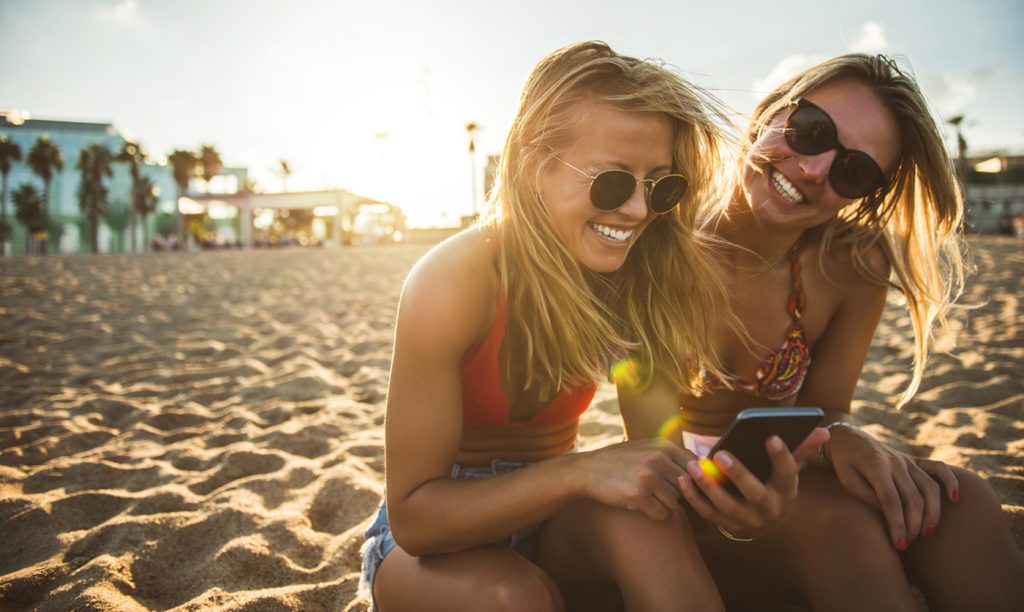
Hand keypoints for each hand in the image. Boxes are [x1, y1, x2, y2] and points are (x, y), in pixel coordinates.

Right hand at [577, 438, 696, 521]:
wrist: (588, 471)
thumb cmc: (621, 461)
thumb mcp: (647, 447)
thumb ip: (673, 454)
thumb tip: (706, 466)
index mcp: (664, 446)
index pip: (696, 467)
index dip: (694, 481)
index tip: (685, 487)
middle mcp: (658, 459)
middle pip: (687, 487)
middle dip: (677, 493)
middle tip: (658, 492)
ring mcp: (649, 477)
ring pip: (676, 502)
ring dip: (664, 504)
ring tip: (647, 497)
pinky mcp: (638, 496)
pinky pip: (662, 513)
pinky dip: (654, 513)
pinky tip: (640, 505)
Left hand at [676, 427, 828, 536]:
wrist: (768, 521)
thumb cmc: (776, 484)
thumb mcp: (790, 469)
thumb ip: (801, 447)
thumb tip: (823, 430)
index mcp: (786, 490)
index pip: (787, 472)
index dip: (781, 455)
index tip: (771, 436)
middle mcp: (769, 507)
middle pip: (755, 493)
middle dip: (738, 474)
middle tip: (721, 454)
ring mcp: (748, 520)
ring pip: (727, 505)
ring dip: (708, 486)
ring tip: (694, 465)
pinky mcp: (728, 524)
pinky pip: (708, 513)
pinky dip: (694, 497)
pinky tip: (683, 479)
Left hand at [825, 424, 959, 549]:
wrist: (849, 439)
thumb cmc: (845, 463)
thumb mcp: (847, 480)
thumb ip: (867, 496)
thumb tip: (889, 515)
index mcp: (876, 466)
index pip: (892, 501)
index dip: (897, 525)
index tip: (899, 544)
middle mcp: (896, 462)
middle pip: (913, 498)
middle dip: (913, 525)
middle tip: (908, 543)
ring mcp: (908, 460)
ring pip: (930, 487)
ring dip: (932, 513)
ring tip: (927, 533)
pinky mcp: (915, 460)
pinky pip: (939, 468)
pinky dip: (950, 481)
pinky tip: (955, 499)